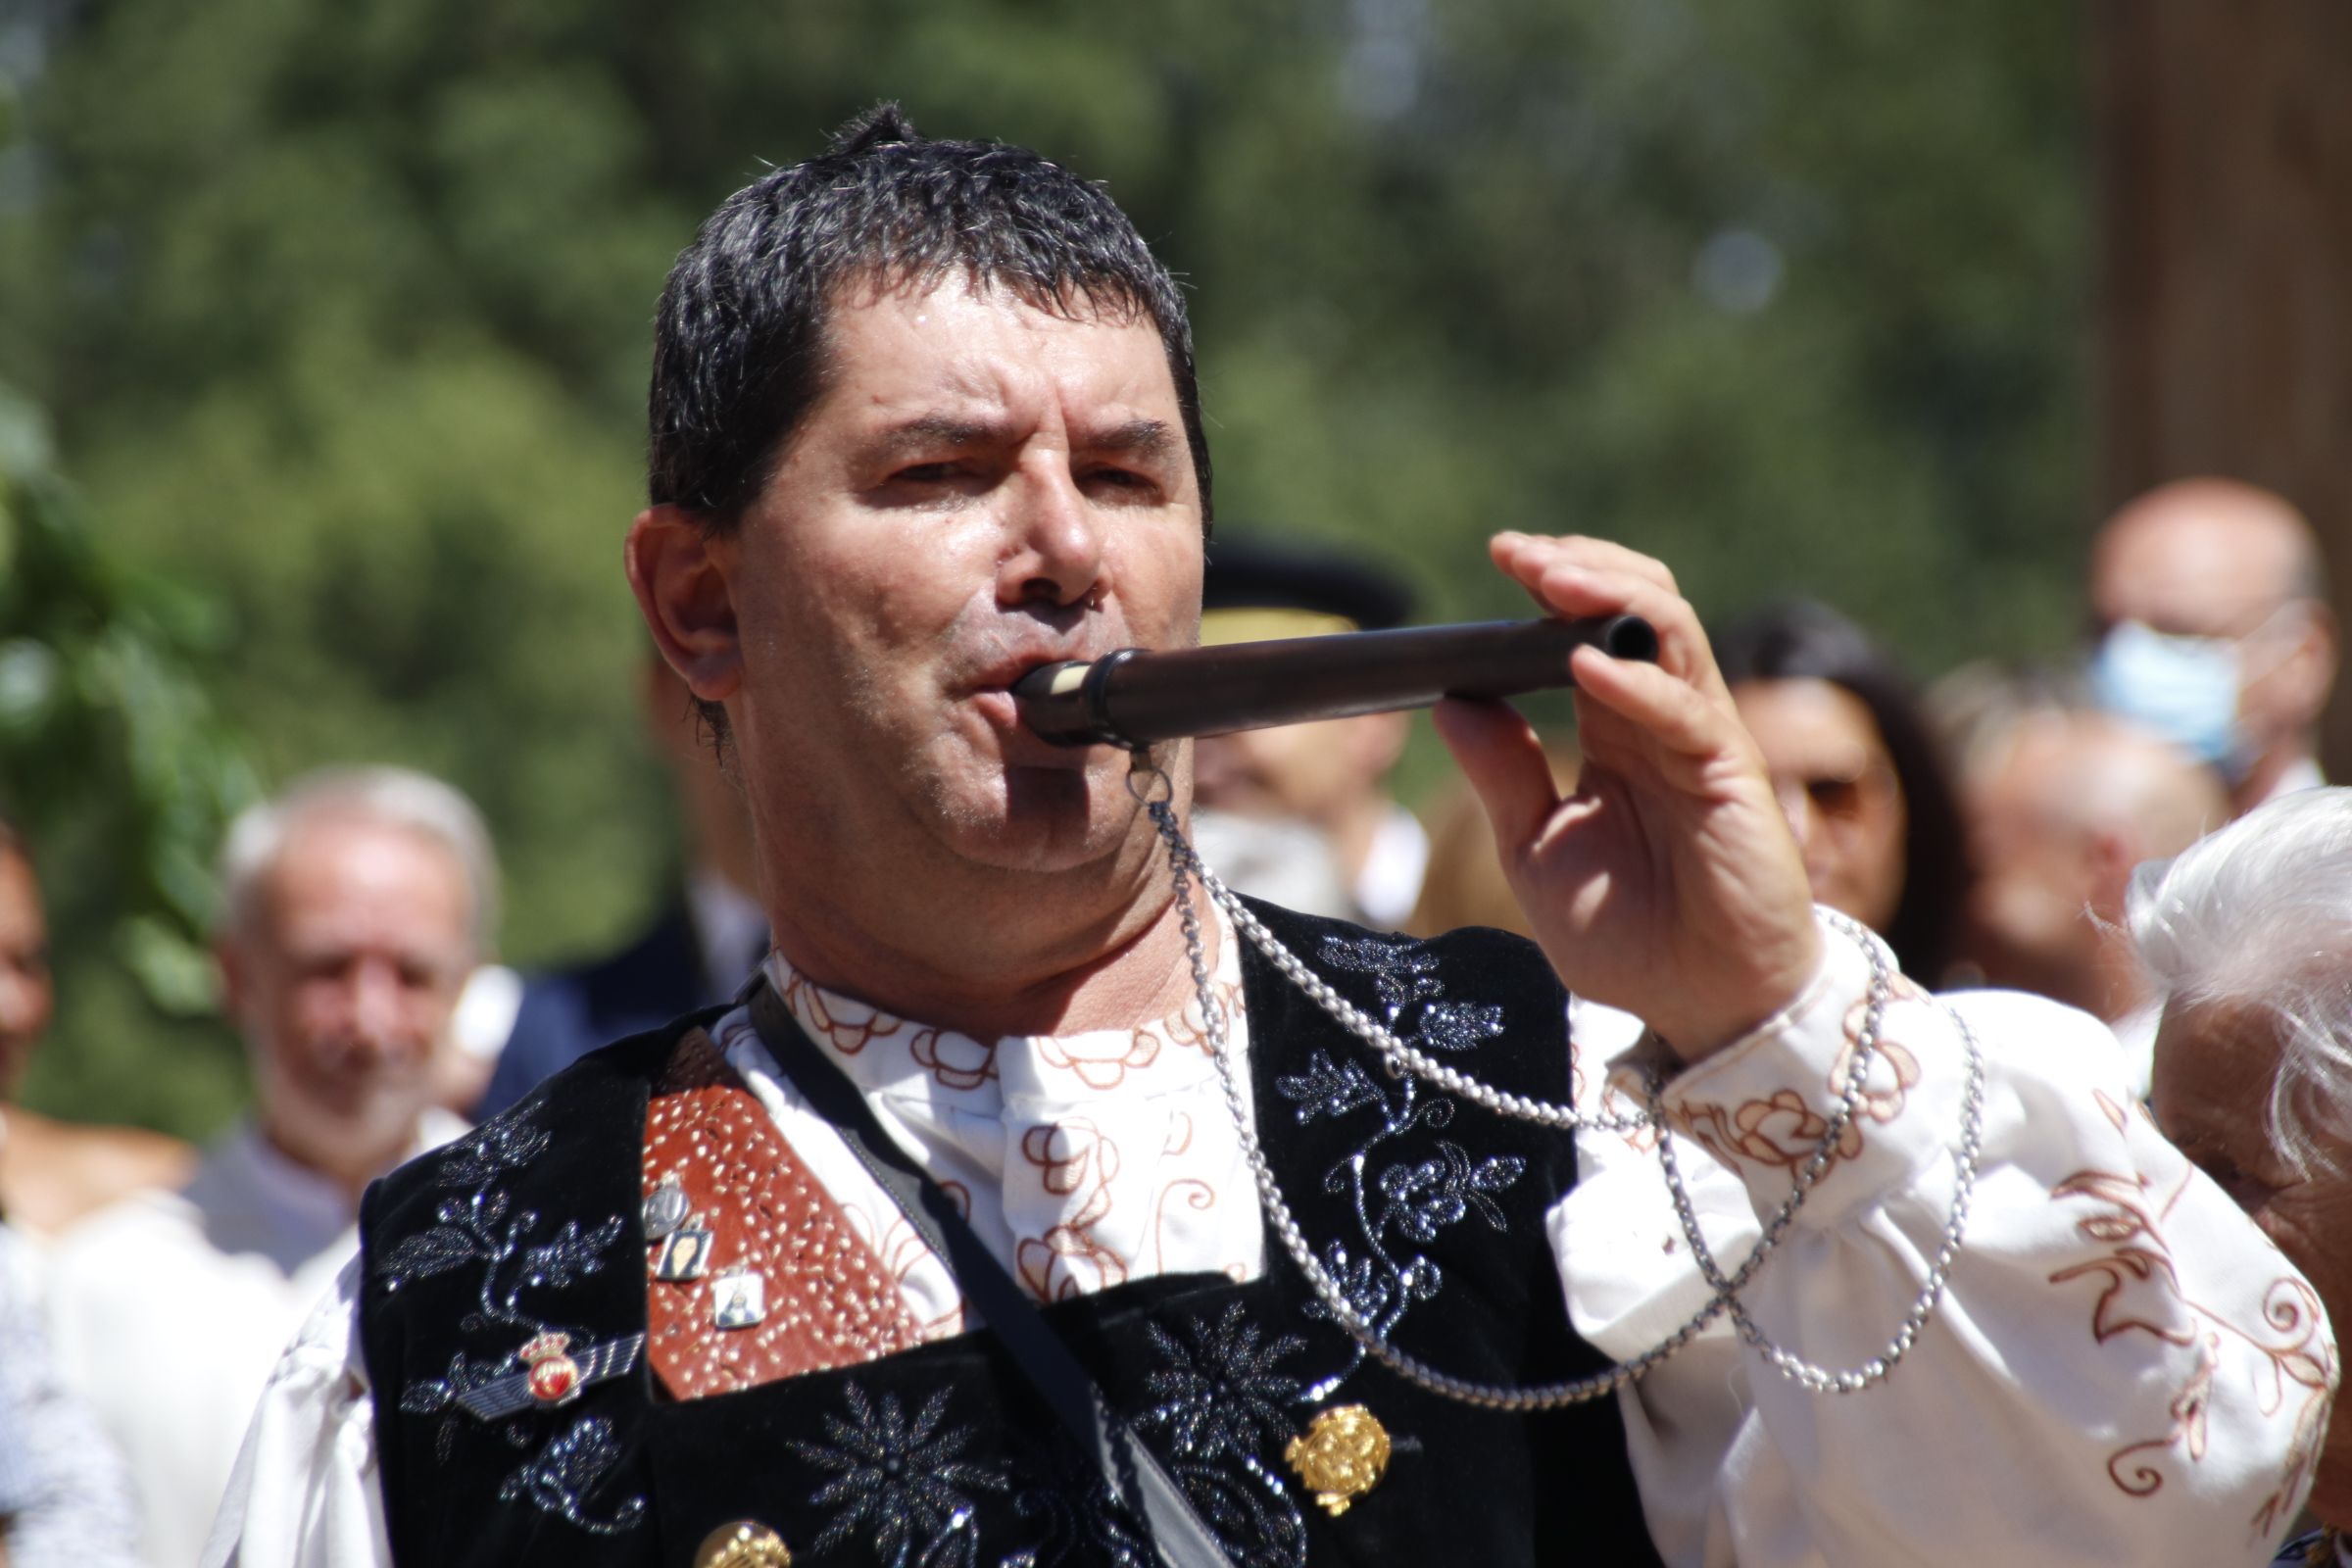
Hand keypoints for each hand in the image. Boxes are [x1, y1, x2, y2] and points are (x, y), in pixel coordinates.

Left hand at [1432, 533, 1821, 1061]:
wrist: (1701, 1007)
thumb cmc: (1629, 936)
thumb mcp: (1537, 853)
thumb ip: (1502, 779)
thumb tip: (1451, 702)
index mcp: (1615, 729)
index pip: (1588, 628)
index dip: (1551, 584)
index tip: (1500, 555)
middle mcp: (1661, 720)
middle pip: (1636, 605)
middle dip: (1580, 566)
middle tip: (1518, 552)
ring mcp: (1700, 739)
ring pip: (1670, 630)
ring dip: (1608, 595)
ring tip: (1550, 577)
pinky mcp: (1730, 774)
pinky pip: (1687, 708)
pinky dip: (1635, 681)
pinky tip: (1584, 666)